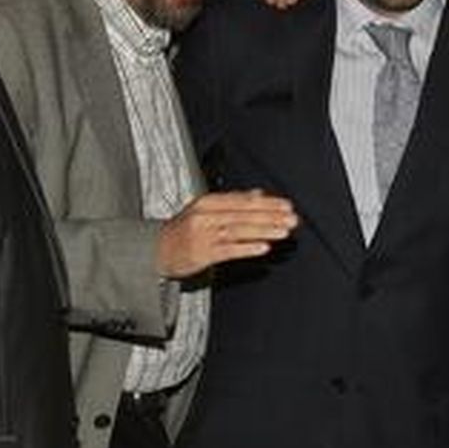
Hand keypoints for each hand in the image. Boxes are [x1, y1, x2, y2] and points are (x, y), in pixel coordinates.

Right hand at [157, 189, 297, 277]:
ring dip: (264, 230)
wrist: (156, 249)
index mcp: (209, 202)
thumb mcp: (205, 209)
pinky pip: (229, 250)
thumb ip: (233, 201)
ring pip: (240, 230)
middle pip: (245, 214)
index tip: (287, 205)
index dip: (268, 202)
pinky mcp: (202, 253)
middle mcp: (206, 215)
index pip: (244, 200)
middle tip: (292, 219)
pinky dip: (247, 248)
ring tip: (284, 232)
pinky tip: (263, 248)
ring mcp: (204, 235)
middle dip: (271, 216)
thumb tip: (258, 194)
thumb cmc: (183, 229)